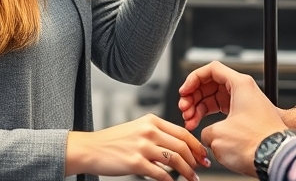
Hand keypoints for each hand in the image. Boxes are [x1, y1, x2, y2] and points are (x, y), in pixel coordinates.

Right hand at [65, 113, 209, 180]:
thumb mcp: (138, 128)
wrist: (91, 148)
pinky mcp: (136, 163)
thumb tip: (179, 146)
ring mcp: (142, 146)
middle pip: (182, 146)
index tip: (203, 154)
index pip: (182, 132)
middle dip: (196, 159)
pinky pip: (161, 174)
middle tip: (202, 168)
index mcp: (151, 120)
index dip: (196, 145)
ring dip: (187, 171)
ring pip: (175, 160)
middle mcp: (149, 131)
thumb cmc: (114, 141)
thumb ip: (158, 133)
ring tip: (192, 178)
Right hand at [179, 68, 295, 132]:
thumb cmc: (257, 143)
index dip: (193, 79)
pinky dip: (210, 117)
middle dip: (194, 97)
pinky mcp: (246, 117)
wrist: (277, 156)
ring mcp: (246, 103)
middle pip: (212, 84)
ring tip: (190, 122)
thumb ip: (205, 129)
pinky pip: (223, 110)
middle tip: (184, 110)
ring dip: (200, 109)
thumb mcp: (219, 134)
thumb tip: (206, 135)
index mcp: (240, 84)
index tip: (184, 92)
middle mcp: (244, 90)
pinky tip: (201, 127)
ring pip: (215, 98)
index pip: (211, 69)